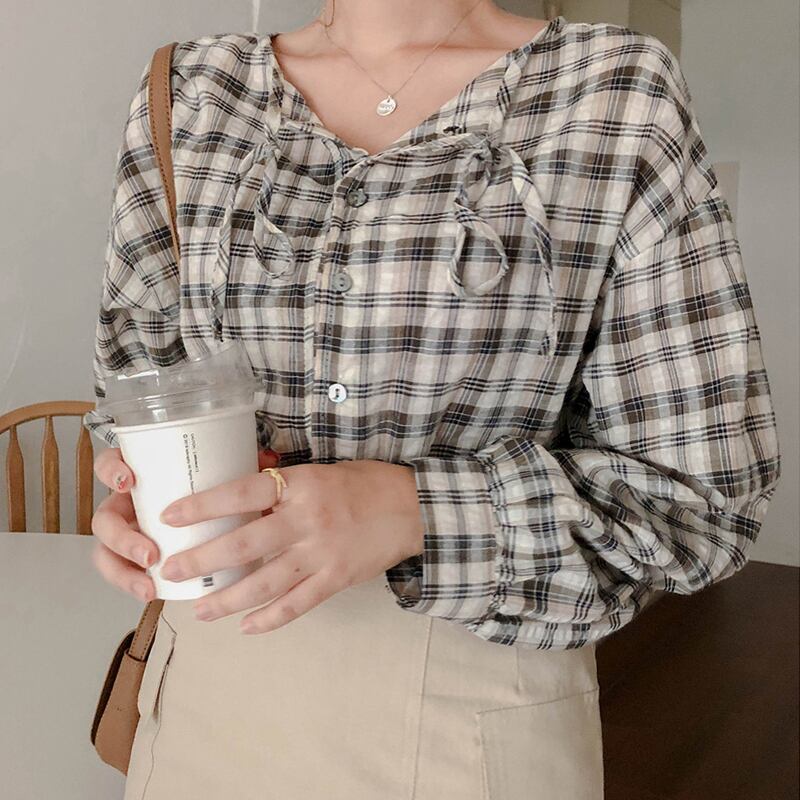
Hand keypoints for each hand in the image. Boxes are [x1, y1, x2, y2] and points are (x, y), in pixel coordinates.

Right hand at [89, 445, 281, 602]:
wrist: (219, 512)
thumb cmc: (214, 485)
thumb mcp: (222, 470)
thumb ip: (238, 463)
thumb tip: (266, 459)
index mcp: (140, 475)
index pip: (110, 464)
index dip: (111, 471)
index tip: (130, 481)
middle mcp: (127, 503)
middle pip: (104, 518)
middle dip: (120, 538)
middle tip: (149, 554)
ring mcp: (128, 532)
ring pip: (107, 552)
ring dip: (122, 571)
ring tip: (149, 587)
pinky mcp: (136, 557)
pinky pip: (123, 573)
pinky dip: (132, 585)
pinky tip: (152, 595)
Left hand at [156, 460, 425, 633]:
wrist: (412, 508)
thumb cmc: (364, 483)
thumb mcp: (320, 471)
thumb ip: (282, 485)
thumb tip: (238, 496)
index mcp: (301, 485)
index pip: (242, 494)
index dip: (204, 506)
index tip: (170, 517)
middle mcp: (307, 521)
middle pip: (244, 544)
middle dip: (202, 560)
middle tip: (170, 570)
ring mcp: (322, 554)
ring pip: (264, 583)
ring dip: (227, 599)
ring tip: (200, 610)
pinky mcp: (336, 580)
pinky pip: (296, 605)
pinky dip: (269, 619)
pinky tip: (246, 627)